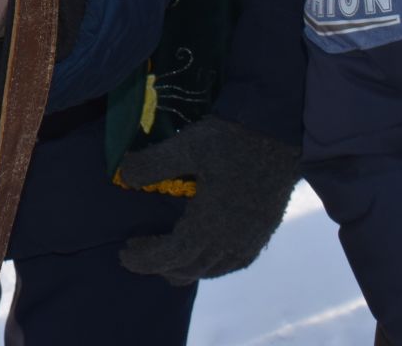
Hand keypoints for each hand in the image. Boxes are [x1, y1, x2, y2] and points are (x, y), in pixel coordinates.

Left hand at [118, 117, 299, 284]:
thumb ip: (153, 164)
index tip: (123, 254)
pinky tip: (202, 253)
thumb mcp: (185, 146)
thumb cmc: (229, 140)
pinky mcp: (262, 231)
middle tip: (135, 251)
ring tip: (163, 255)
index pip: (171, 255)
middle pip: (190, 268)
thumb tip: (124, 176)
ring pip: (212, 269)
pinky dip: (211, 265)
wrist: (277, 133)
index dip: (145, 260)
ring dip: (185, 267)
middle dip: (159, 264)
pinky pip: (233, 262)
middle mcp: (231, 241)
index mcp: (209, 225)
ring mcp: (250, 239)